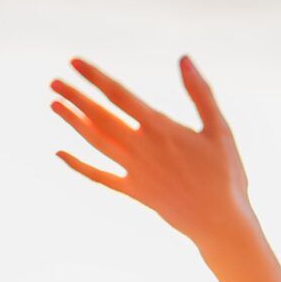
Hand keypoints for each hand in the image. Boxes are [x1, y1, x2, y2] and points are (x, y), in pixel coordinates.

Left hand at [50, 56, 254, 249]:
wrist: (220, 223)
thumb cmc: (226, 175)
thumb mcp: (220, 130)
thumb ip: (200, 93)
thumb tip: (184, 59)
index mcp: (160, 128)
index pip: (119, 96)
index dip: (95, 77)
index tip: (74, 62)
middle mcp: (141, 148)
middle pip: (100, 117)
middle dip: (76, 97)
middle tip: (54, 81)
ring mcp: (134, 171)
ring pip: (95, 141)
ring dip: (73, 122)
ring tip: (54, 105)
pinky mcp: (134, 191)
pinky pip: (99, 176)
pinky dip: (78, 166)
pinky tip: (60, 154)